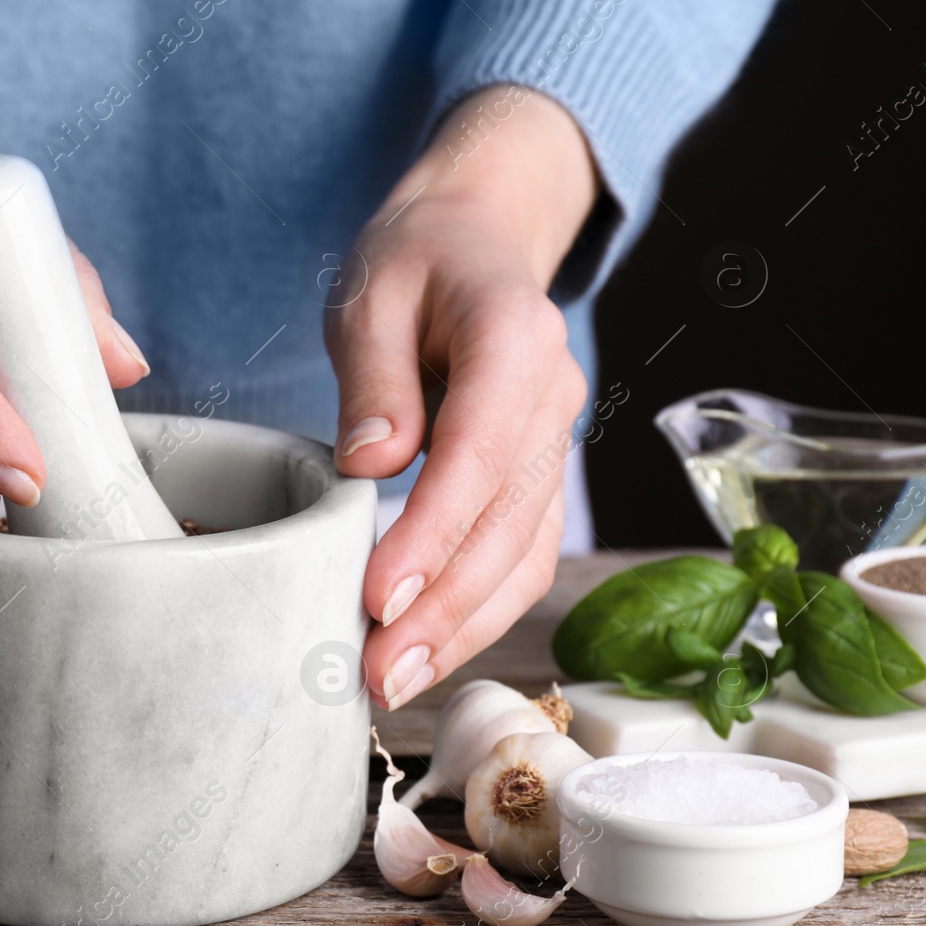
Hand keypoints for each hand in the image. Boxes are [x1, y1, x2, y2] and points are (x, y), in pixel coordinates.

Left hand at [324, 85, 596, 709]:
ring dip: (463, 627)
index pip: (477, 452)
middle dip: (443, 607)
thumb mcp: (370, 294)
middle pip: (507, 522)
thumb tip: (370, 463)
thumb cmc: (415, 263)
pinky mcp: (538, 478)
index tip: (374, 596)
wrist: (474, 242)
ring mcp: (555, 443)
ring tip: (392, 683)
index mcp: (514, 337)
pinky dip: (479, 612)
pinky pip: (522, 556)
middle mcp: (553, 398)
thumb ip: (373, 377)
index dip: (430, 533)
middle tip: (377, 672)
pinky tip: (428, 653)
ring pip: (524, 553)